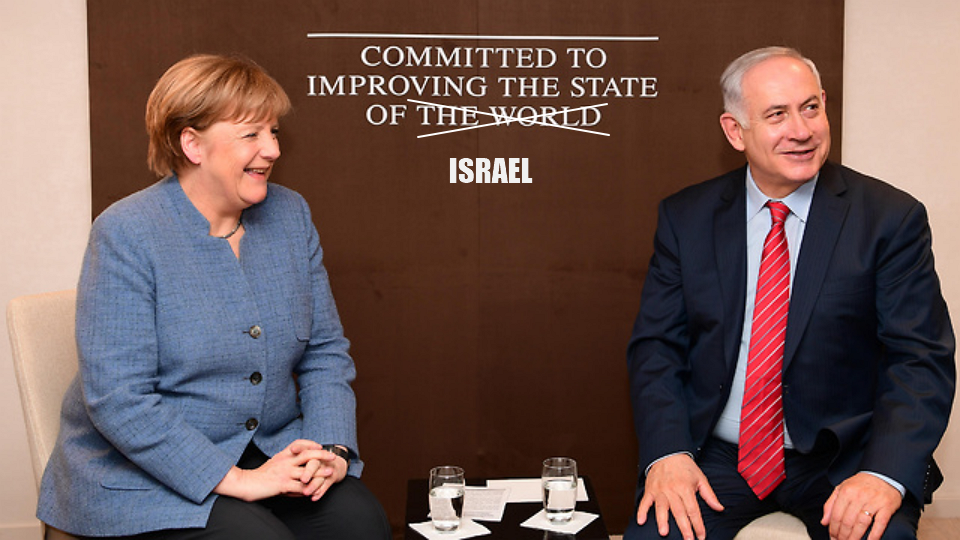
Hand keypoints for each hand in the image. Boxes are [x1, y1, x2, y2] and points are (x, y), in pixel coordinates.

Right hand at [213, 439, 327, 501]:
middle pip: (307, 454)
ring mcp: (284, 473)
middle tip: (332, 456)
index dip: (310, 443)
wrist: (246, 484)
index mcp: (282, 454)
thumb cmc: (260, 475)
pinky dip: (309, 489)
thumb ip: (285, 461)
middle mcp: (285, 461)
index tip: (319, 445)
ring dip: (320, 472)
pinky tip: (315, 491)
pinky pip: (300, 487)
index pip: (298, 444)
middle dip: (322, 454)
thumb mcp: (273, 463)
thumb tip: (294, 460)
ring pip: (307, 471)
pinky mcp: (283, 484)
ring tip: (330, 473)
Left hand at [295, 444, 348, 500]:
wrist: (335, 465)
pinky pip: (327, 485)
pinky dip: (321, 492)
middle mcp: (319, 460)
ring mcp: (327, 468)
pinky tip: (314, 498)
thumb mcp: (305, 458)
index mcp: (311, 453)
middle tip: (302, 479)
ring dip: (314, 485)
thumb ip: (292, 458)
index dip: (300, 448)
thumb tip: (271, 463)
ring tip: (306, 493)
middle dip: (308, 471)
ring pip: (321, 477)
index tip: (293, 449)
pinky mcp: (334, 476)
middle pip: (314, 463)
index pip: (305, 448)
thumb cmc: (315, 463)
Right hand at [637, 454, 723, 539]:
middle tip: (688, 539)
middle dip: (684, 527)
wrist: (668, 452)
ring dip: (662, 520)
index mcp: (686, 488)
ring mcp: (660, 490)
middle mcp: (672, 490)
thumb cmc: (685, 467)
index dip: (698, 524)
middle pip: (679, 512)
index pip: (693, 510)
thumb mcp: (701, 478)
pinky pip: (645, 501)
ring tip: (664, 532)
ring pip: (661, 507)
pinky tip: (640, 521)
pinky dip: (642, 511)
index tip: (701, 536)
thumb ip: (710, 495)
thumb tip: (719, 508)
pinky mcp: (650, 489)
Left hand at [821, 473, 901, 539]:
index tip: (832, 537)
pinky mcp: (886, 507)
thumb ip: (830, 504)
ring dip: (855, 537)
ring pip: (861, 524)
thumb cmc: (861, 484)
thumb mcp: (841, 488)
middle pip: (848, 521)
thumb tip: (824, 521)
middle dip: (842, 536)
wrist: (883, 475)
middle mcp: (859, 496)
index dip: (833, 529)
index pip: (836, 515)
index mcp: (846, 492)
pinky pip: (880, 524)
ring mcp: (873, 502)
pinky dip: (874, 535)